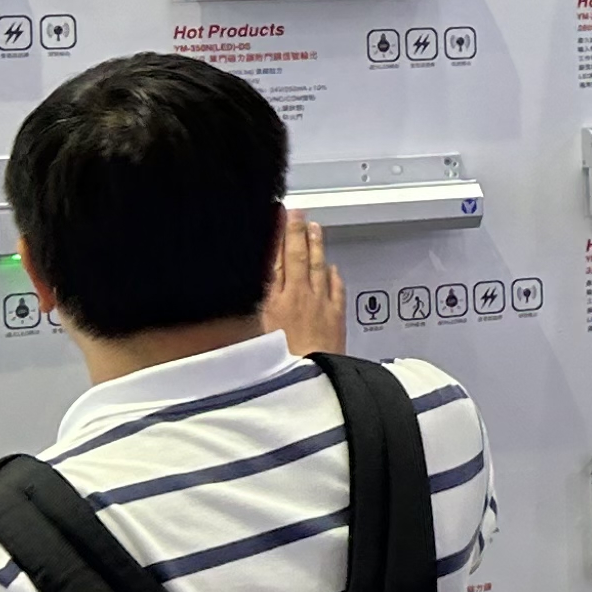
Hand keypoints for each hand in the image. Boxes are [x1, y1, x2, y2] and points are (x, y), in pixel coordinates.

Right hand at [262, 213, 349, 358]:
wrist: (309, 378)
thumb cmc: (279, 364)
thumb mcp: (255, 335)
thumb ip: (255, 310)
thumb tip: (257, 292)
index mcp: (273, 301)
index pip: (273, 259)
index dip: (276, 235)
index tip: (276, 217)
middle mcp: (298, 296)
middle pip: (297, 256)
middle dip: (296, 231)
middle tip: (297, 213)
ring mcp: (320, 303)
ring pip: (319, 266)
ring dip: (316, 245)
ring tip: (314, 228)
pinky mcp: (336, 315)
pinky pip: (336, 287)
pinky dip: (334, 274)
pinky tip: (333, 268)